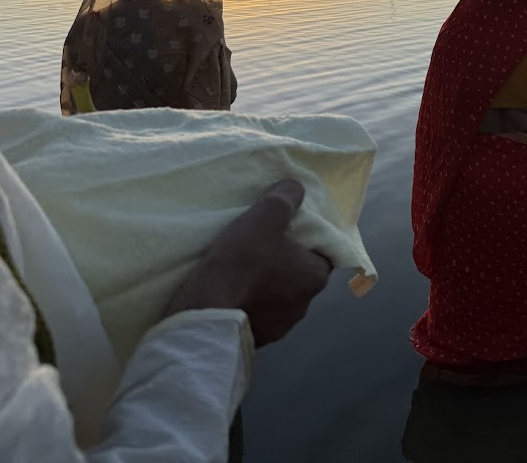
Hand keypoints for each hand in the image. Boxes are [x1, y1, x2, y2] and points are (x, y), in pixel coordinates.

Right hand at [165, 179, 332, 345]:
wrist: (205, 318)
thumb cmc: (240, 265)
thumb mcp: (263, 220)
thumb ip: (283, 200)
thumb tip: (296, 186)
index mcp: (315, 277)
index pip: (321, 252)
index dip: (305, 239)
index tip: (285, 231)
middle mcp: (304, 306)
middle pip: (298, 274)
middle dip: (282, 262)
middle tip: (259, 247)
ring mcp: (280, 327)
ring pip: (277, 296)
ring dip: (264, 285)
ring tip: (240, 271)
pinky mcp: (257, 340)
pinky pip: (256, 314)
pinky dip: (247, 303)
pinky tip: (229, 293)